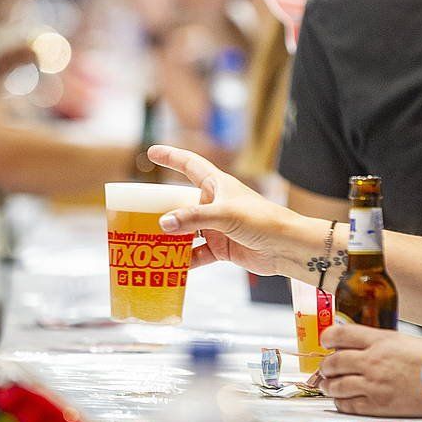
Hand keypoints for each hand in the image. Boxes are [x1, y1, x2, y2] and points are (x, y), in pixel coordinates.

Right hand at [147, 144, 315, 276]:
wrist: (287, 248)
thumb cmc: (262, 220)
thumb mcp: (225, 215)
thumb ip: (193, 219)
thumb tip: (162, 224)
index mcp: (216, 185)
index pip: (189, 164)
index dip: (171, 157)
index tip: (151, 152)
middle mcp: (213, 203)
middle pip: (180, 203)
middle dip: (160, 210)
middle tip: (135, 216)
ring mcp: (216, 227)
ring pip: (185, 231)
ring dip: (169, 239)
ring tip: (146, 246)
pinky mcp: (221, 247)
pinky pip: (196, 254)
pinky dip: (184, 261)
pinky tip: (169, 269)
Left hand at [318, 325, 421, 416]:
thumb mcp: (402, 340)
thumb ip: (377, 342)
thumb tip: (356, 346)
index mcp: (379, 340)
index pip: (340, 334)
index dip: (327, 338)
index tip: (325, 342)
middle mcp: (372, 361)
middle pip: (333, 362)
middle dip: (326, 366)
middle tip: (326, 368)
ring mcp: (373, 384)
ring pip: (336, 385)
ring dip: (328, 385)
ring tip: (328, 385)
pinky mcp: (378, 405)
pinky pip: (348, 404)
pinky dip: (340, 402)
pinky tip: (342, 399)